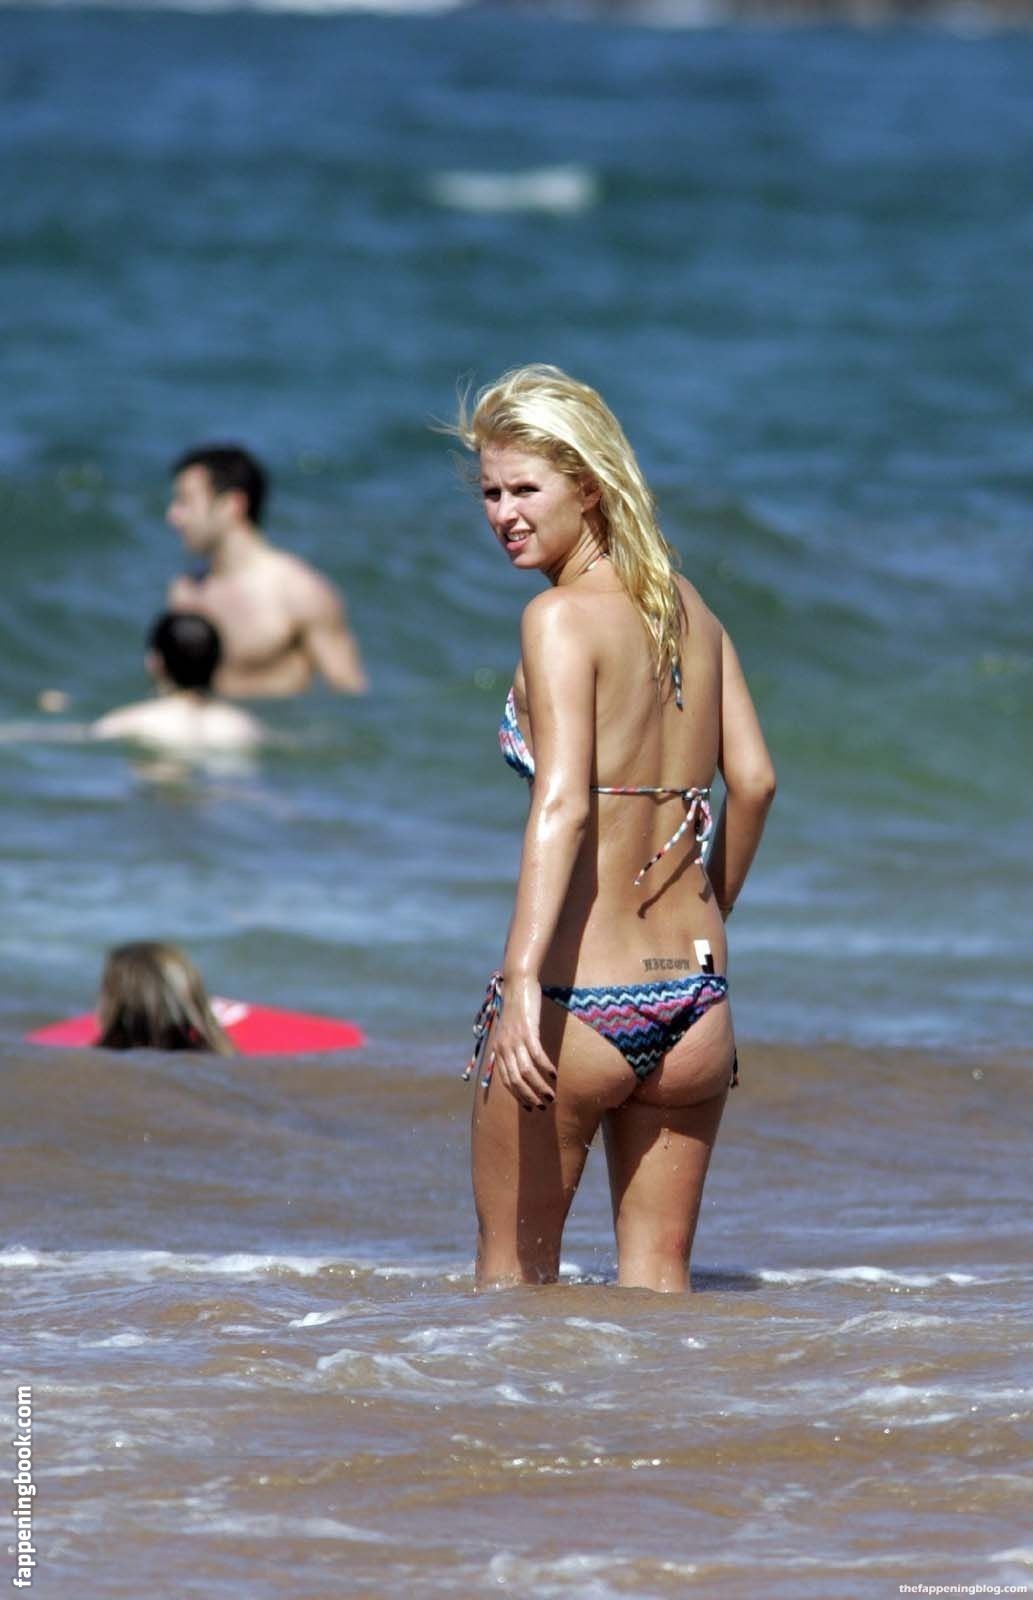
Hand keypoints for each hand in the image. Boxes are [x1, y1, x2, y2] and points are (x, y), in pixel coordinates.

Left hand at [493, 976, 557, 1109]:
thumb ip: (511, 1047)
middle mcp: (504, 1047)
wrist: (517, 983)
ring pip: (526, 1071)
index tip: (530, 1106)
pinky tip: (553, 1074)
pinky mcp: (527, 1030)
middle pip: (515, 1080)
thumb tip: (519, 1063)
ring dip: (539, 1086)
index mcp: (498, 1049)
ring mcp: (515, 1039)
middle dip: (529, 1096)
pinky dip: (545, 1067)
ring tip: (551, 1095)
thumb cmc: (516, 1008)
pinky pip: (536, 1054)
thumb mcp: (509, 1030)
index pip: (506, 1081)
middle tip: (543, 1105)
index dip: (518, 1096)